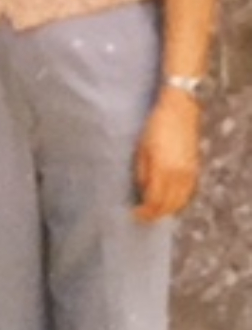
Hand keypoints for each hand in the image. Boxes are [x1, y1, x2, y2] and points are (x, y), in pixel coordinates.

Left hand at [134, 87, 200, 221]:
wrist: (179, 112)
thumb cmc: (154, 128)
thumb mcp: (141, 149)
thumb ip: (142, 173)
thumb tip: (142, 191)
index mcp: (163, 170)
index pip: (154, 201)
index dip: (144, 213)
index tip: (134, 215)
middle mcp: (179, 175)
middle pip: (168, 206)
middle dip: (155, 215)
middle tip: (142, 217)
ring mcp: (190, 173)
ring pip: (180, 203)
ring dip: (167, 210)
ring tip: (153, 212)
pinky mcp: (195, 170)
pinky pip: (188, 194)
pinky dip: (178, 202)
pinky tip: (168, 201)